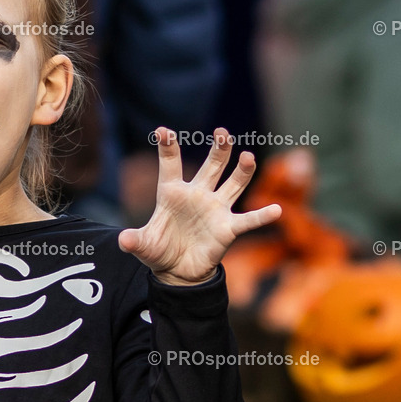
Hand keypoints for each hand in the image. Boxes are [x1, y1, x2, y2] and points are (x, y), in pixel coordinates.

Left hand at [119, 127, 281, 285]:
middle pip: (211, 166)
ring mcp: (215, 209)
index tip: (163, 130)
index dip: (168, 148)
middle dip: (218, 149)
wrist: (177, 271)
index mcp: (172, 193)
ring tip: (247, 156)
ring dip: (241, 171)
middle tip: (222, 132)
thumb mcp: (142, 245)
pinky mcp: (228, 228)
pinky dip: (262, 216)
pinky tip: (277, 210)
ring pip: (233, 184)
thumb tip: (124, 240)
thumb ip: (134, 241)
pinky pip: (248, 220)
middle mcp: (197, 195)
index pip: (170, 165)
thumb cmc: (159, 250)